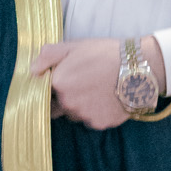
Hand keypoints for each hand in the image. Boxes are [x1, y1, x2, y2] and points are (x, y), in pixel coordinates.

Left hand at [31, 36, 165, 129]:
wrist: (138, 67)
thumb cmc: (105, 53)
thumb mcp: (73, 46)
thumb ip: (47, 56)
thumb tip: (32, 71)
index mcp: (58, 83)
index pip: (46, 92)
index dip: (56, 85)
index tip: (69, 78)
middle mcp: (68, 103)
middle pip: (60, 105)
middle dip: (69, 96)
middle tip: (87, 82)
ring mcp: (84, 115)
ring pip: (76, 114)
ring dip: (82, 105)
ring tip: (99, 89)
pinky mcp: (100, 123)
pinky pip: (92, 120)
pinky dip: (97, 112)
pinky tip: (107, 98)